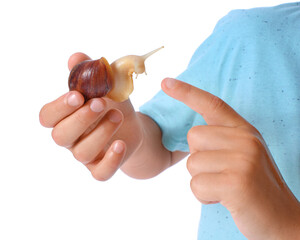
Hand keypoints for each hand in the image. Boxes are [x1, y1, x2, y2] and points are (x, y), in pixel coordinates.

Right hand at [39, 53, 142, 180]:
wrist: (132, 125)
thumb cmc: (113, 103)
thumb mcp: (106, 85)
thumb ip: (90, 73)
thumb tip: (76, 57)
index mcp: (65, 117)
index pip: (48, 117)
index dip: (59, 107)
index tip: (78, 95)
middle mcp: (70, 138)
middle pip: (60, 136)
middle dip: (81, 119)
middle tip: (100, 103)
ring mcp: (85, 155)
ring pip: (82, 153)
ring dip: (101, 133)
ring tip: (118, 116)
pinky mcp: (101, 168)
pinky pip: (100, 174)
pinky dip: (111, 161)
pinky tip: (121, 145)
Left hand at [161, 78, 299, 239]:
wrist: (281, 218)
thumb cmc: (254, 185)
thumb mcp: (243, 154)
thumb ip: (222, 140)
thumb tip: (193, 135)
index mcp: (245, 130)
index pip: (212, 104)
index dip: (186, 92)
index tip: (165, 82)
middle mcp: (245, 139)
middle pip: (193, 137)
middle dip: (199, 158)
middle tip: (220, 173)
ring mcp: (243, 160)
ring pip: (192, 164)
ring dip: (202, 180)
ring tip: (224, 187)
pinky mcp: (236, 183)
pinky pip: (196, 185)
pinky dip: (204, 196)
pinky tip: (223, 199)